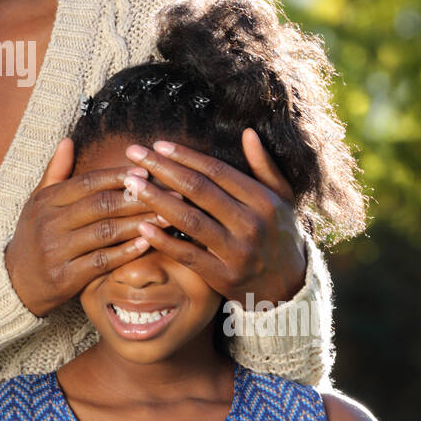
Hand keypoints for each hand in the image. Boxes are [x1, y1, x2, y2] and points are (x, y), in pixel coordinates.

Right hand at [4, 138, 159, 317]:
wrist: (14, 282)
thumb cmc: (34, 236)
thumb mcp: (37, 202)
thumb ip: (55, 172)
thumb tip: (67, 140)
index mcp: (47, 201)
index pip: (87, 182)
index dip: (117, 176)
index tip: (145, 172)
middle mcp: (50, 223)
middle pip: (100, 205)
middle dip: (137, 198)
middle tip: (168, 194)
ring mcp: (56, 250)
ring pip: (105, 232)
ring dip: (138, 223)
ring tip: (166, 217)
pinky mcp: (65, 277)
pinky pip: (101, 261)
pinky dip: (126, 252)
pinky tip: (147, 243)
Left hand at [121, 129, 306, 304]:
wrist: (289, 288)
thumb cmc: (279, 233)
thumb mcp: (281, 198)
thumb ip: (264, 166)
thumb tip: (248, 132)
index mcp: (263, 201)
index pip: (218, 171)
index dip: (186, 156)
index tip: (158, 144)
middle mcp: (250, 224)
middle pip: (199, 191)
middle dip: (163, 169)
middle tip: (133, 155)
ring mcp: (236, 252)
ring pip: (190, 221)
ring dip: (156, 200)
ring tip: (131, 184)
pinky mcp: (222, 276)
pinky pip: (188, 255)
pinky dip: (164, 240)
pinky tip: (142, 226)